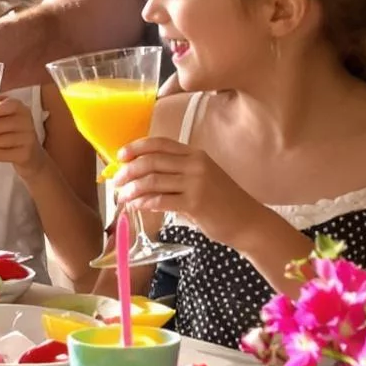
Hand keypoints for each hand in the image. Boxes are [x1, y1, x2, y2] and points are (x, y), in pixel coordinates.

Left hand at [0, 98, 44, 175]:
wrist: (31, 154)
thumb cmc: (11, 131)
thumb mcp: (5, 116)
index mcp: (20, 108)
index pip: (8, 104)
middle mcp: (26, 121)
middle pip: (0, 124)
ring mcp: (27, 138)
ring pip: (0, 140)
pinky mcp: (25, 154)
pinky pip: (3, 154)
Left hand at [108, 136, 258, 243]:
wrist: (249, 222)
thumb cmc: (222, 202)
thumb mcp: (202, 177)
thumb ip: (178, 173)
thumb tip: (143, 176)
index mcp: (195, 154)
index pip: (159, 143)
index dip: (136, 147)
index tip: (120, 156)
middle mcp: (195, 164)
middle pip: (151, 161)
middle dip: (128, 171)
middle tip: (116, 182)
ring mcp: (196, 182)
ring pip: (152, 180)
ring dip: (132, 189)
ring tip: (122, 197)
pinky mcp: (195, 203)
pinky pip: (160, 200)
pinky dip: (143, 202)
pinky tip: (136, 206)